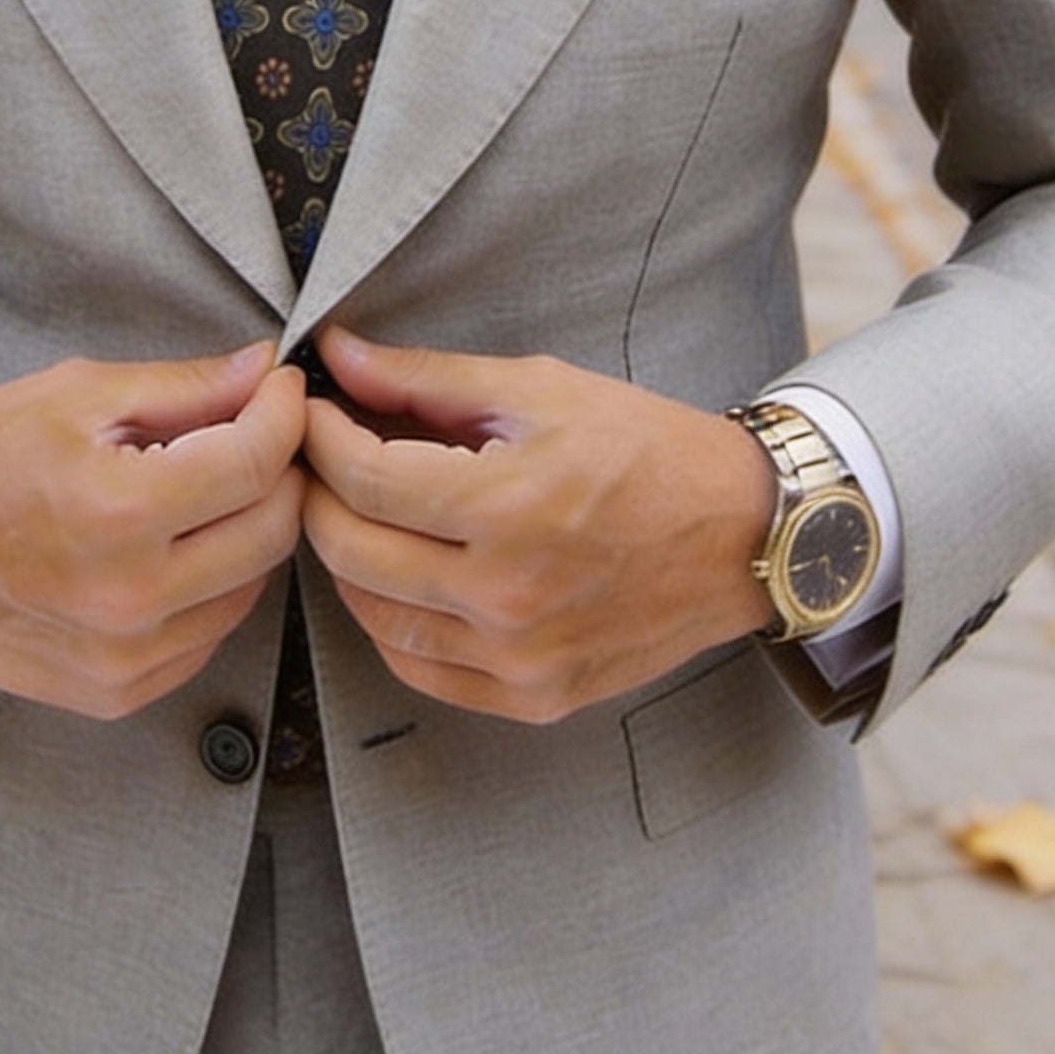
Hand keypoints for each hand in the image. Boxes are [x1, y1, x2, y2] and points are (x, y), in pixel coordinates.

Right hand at [0, 343, 306, 718]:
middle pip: (271, 530)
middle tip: (255, 432)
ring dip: (248, 529)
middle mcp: (128, 597)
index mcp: (118, 511)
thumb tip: (264, 370)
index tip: (280, 390)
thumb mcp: (81, 393)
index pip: (256, 462)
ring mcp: (123, 657)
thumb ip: (186, 387)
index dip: (283, 414)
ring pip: (250, 586)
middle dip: (278, 470)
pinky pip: (208, 634)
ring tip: (206, 488)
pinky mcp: (116, 692)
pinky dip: (212, 585)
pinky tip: (173, 546)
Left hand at [301, 328, 777, 723]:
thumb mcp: (539, 388)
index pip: (362, 478)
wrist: (743, 534)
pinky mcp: (534, 697)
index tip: (311, 411)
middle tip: (320, 458)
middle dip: (318, 494)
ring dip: (347, 559)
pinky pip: (421, 669)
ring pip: (374, 617)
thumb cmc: (647, 449)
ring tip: (358, 512)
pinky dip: (391, 622)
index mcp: (507, 506)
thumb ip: (426, 379)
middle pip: (351, 550)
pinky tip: (400, 576)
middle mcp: (506, 595)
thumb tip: (338, 356)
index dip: (319, 437)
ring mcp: (519, 658)